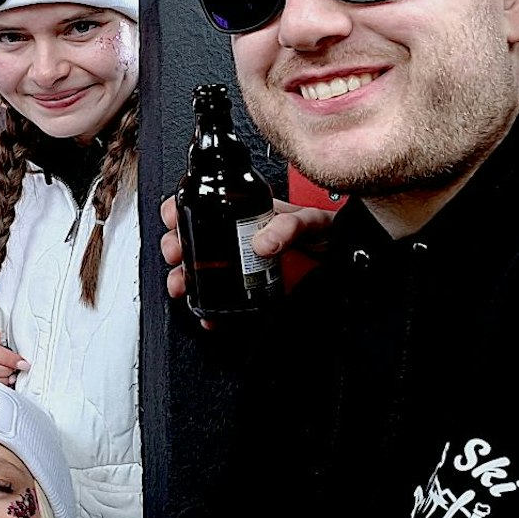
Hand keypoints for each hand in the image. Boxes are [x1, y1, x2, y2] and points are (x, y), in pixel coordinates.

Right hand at [159, 195, 333, 328]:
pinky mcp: (248, 291)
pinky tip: (207, 313)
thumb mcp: (307, 221)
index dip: (181, 209)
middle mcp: (237, 237)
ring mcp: (240, 265)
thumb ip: (288, 226)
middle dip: (174, 245)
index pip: (203, 204)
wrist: (345, 263)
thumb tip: (262, 242)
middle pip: (192, 238)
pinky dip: (208, 308)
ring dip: (182, 277)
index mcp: (246, 213)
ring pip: (199, 269)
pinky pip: (220, 299)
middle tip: (174, 253)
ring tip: (181, 284)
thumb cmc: (326, 234)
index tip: (173, 218)